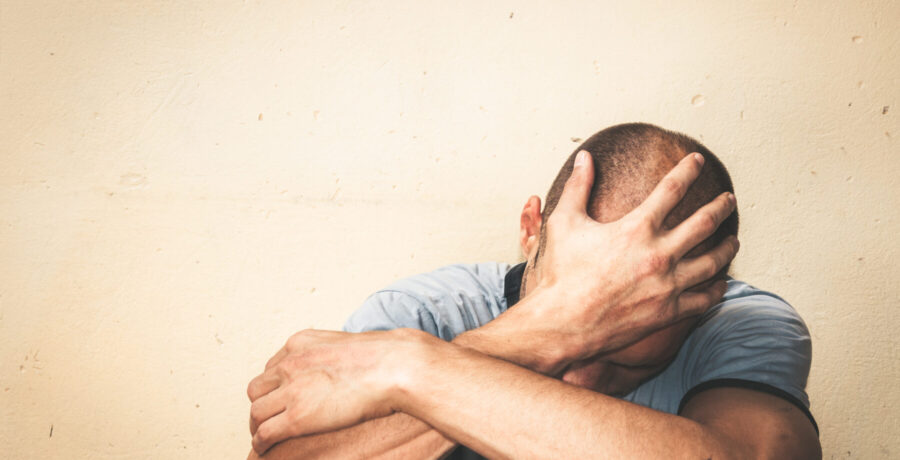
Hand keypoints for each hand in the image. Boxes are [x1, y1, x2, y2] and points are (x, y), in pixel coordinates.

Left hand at [245, 329, 427, 453]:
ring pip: (256, 412)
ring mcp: (292, 389)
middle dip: (263, 404)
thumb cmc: (385, 357)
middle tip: (272, 418)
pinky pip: (265, 433)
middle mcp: (291, 363)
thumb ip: (333, 354)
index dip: (274, 387)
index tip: (281, 399)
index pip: (272, 367)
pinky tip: (267, 448)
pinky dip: (261, 442)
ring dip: (258, 426)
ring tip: (264, 437)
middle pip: (257, 389)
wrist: (394, 366)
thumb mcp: (347, 344)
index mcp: (301, 343)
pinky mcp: (297, 416)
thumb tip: (341, 367)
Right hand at [525, 151, 737, 361]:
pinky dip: (718, 289)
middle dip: (721, 206)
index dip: (688, 169)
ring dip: (727, 247)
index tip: (697, 160)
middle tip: (729, 199)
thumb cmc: (561, 273)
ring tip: (733, 240)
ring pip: (713, 261)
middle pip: (704, 222)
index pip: (672, 188)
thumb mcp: (563, 222)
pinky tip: (721, 282)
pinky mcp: (668, 312)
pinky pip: (705, 299)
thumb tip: (583, 157)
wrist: (563, 324)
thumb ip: (577, 187)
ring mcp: (667, 285)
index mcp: (637, 228)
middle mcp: (659, 254)